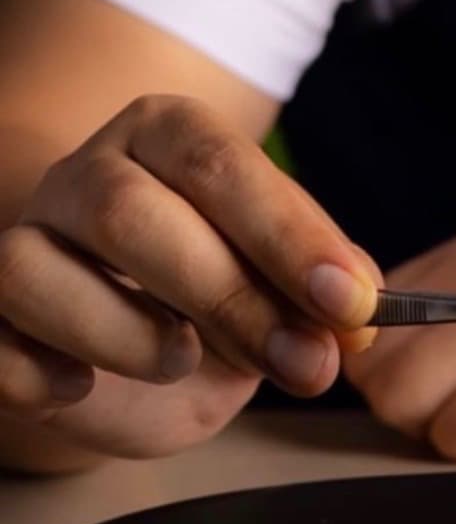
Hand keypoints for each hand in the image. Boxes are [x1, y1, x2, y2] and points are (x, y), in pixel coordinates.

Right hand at [0, 94, 381, 454]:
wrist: (123, 354)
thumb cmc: (208, 295)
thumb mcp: (276, 282)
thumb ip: (315, 289)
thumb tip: (354, 315)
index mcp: (164, 135)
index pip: (218, 163)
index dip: (287, 235)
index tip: (351, 300)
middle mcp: (84, 174)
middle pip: (131, 212)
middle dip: (229, 296)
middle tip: (303, 362)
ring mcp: (22, 242)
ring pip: (34, 269)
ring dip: (126, 334)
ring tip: (184, 360)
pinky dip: (40, 375)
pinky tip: (83, 389)